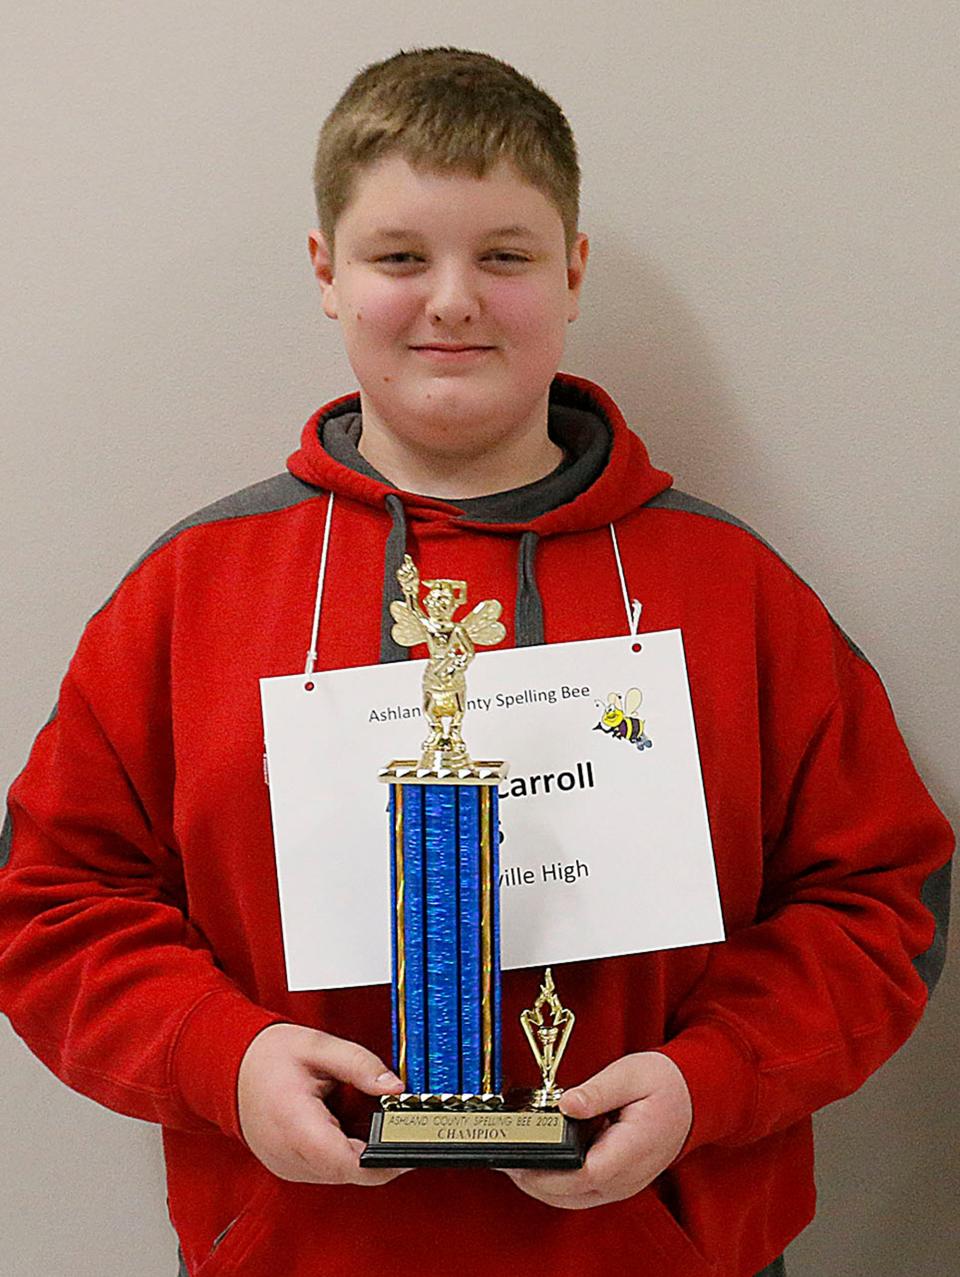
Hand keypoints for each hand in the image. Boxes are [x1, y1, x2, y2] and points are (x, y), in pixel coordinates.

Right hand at [237, 1023, 407, 1185]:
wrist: (229, 1067)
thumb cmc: (266, 1056)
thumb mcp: (319, 1046)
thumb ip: (361, 1065)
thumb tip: (395, 1086)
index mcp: (297, 1124)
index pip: (350, 1162)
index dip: (386, 1159)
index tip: (410, 1143)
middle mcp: (290, 1155)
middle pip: (351, 1172)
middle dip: (380, 1151)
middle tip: (397, 1121)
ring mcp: (288, 1166)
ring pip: (342, 1174)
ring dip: (362, 1152)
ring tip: (362, 1114)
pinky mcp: (290, 1167)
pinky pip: (327, 1169)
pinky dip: (343, 1151)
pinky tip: (344, 1124)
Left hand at [503, 1052, 691, 1209]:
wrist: (691, 1100)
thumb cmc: (664, 1085)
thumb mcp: (631, 1074)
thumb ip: (597, 1091)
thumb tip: (568, 1104)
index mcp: (632, 1149)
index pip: (584, 1173)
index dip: (547, 1171)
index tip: (519, 1157)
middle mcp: (627, 1176)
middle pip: (572, 1193)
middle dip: (534, 1180)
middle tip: (504, 1159)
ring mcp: (622, 1183)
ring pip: (573, 1199)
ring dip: (541, 1186)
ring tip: (514, 1161)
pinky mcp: (616, 1182)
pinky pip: (581, 1192)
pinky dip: (556, 1184)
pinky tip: (540, 1163)